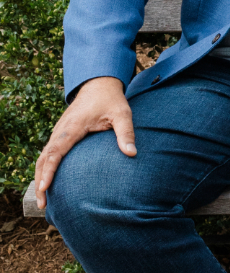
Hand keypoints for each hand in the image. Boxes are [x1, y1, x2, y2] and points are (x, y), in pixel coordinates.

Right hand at [34, 77, 135, 209]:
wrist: (99, 84)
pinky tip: (47, 182)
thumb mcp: (122, 114)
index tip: (44, 187)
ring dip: (40, 176)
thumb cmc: (111, 100)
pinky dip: (44, 168)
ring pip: (43, 156)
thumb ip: (126, 133)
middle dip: (40, 181)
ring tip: (42, 199)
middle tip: (42, 203)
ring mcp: (58, 131)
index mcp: (73, 127)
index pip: (56, 151)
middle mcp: (61, 130)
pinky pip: (48, 152)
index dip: (49, 170)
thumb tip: (132, 153)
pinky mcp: (60, 133)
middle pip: (44, 158)